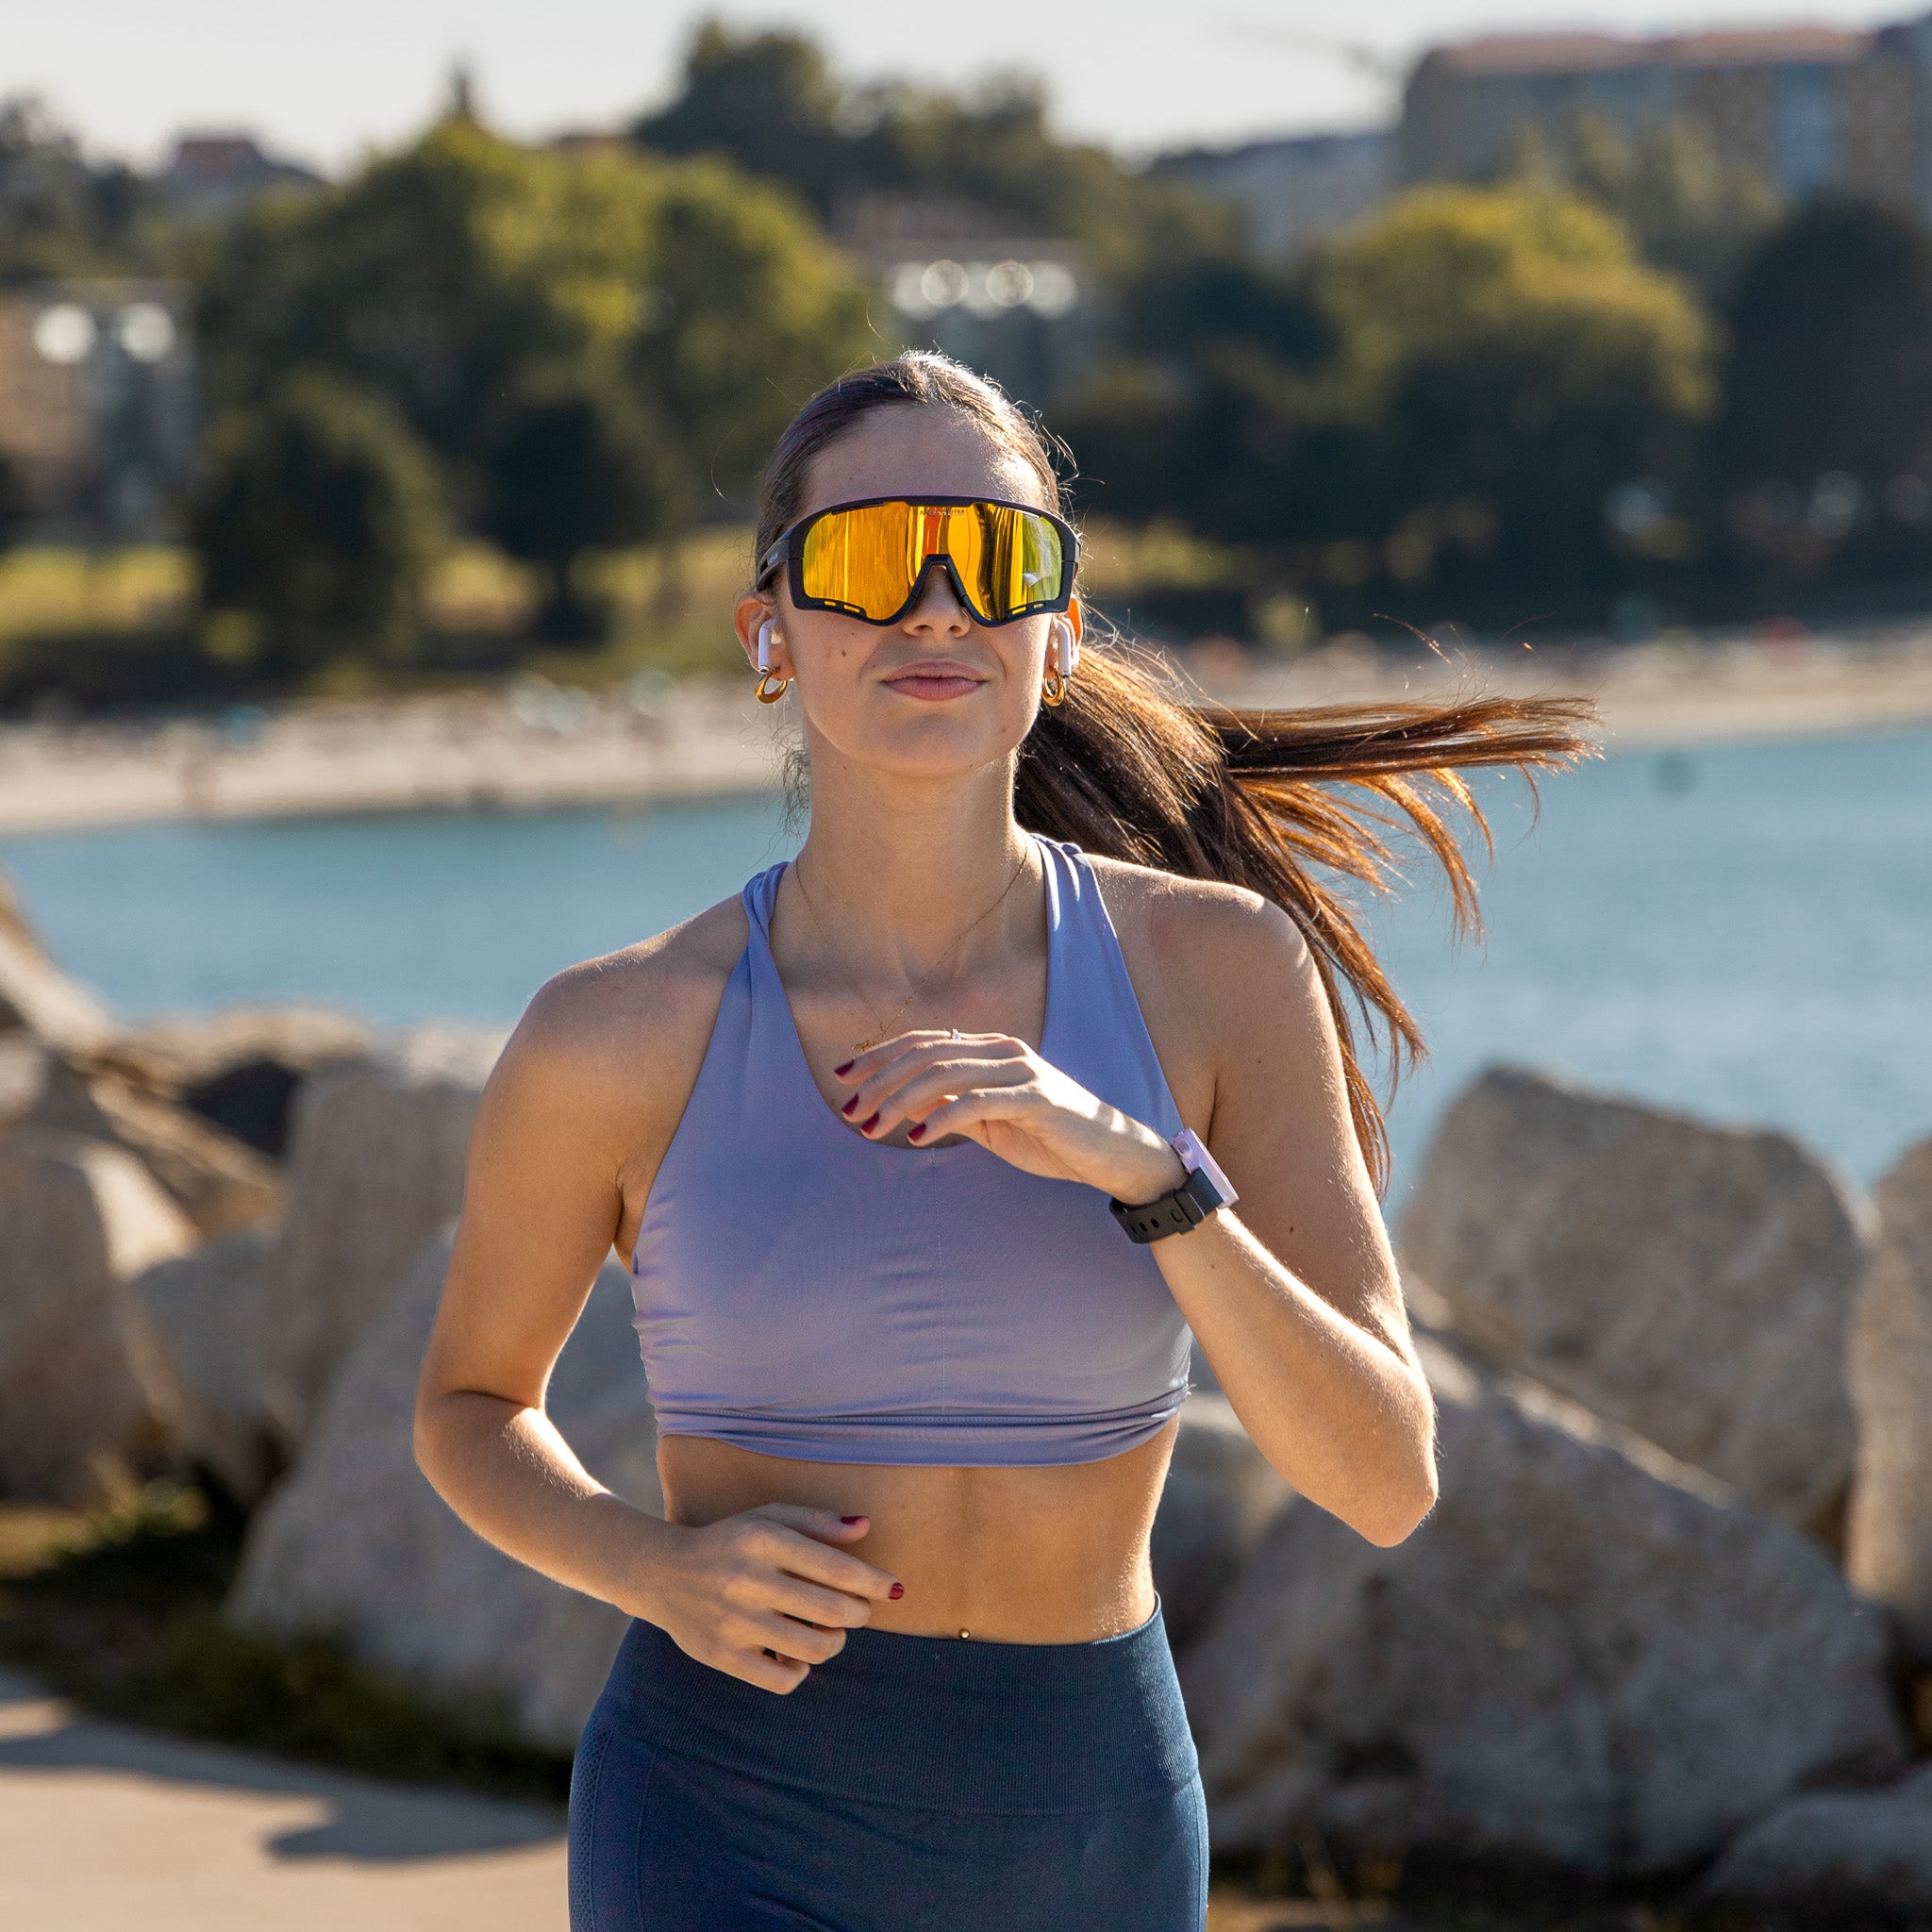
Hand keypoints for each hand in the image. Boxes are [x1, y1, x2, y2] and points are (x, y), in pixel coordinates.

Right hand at [640, 1504, 902, 1694]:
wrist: (664, 1573)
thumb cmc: (731, 1542)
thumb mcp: (768, 1518)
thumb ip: (817, 1521)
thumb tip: (865, 1527)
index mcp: (763, 1539)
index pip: (836, 1568)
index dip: (874, 1582)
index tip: (894, 1588)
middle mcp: (747, 1580)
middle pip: (832, 1611)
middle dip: (860, 1613)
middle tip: (859, 1610)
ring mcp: (734, 1622)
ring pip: (814, 1648)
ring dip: (835, 1641)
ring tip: (830, 1630)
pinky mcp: (723, 1657)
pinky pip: (783, 1679)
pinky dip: (801, 1669)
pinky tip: (796, 1652)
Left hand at [834, 1030, 1186, 1203]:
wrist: (1109, 1154)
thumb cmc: (1048, 1138)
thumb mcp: (990, 1123)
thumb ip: (952, 1109)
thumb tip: (905, 1106)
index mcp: (990, 1048)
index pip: (922, 1042)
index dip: (879, 1056)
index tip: (842, 1078)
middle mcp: (1003, 1049)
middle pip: (926, 1054)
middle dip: (880, 1080)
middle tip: (849, 1109)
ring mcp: (1022, 1070)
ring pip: (944, 1074)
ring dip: (900, 1101)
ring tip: (871, 1126)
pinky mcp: (1036, 1097)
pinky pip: (978, 1102)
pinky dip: (940, 1119)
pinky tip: (914, 1138)